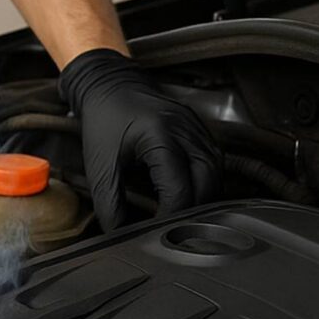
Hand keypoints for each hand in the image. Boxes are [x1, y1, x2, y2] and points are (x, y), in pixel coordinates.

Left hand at [58, 49, 221, 229]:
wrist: (109, 84)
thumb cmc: (103, 120)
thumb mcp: (101, 166)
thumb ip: (110, 204)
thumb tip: (120, 234)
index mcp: (162, 137)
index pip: (180, 190)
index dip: (170, 217)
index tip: (156, 232)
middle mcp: (187, 130)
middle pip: (209, 184)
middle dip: (194, 211)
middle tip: (174, 229)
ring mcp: (197, 127)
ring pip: (217, 174)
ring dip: (204, 198)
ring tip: (182, 214)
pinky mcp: (200, 128)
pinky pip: (214, 161)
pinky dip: (205, 181)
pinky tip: (189, 192)